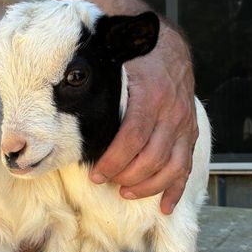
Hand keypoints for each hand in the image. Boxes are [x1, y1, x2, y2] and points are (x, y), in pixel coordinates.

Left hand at [90, 24, 198, 214]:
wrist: (167, 44)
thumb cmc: (133, 55)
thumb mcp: (114, 62)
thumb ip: (96, 81)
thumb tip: (61, 94)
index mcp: (151, 95)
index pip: (133, 137)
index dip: (114, 161)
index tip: (96, 174)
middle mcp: (172, 112)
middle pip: (152, 157)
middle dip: (127, 176)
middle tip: (106, 181)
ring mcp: (184, 124)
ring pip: (173, 167)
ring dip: (149, 186)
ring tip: (126, 192)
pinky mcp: (190, 132)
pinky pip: (187, 165)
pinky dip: (176, 189)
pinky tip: (164, 206)